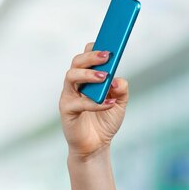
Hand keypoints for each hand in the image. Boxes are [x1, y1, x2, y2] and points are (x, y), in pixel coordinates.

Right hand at [59, 42, 129, 158]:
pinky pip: (79, 102)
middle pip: (77, 62)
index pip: (86, 58)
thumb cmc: (104, 121)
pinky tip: (109, 102)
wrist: (96, 146)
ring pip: (71, 77)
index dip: (94, 48)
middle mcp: (76, 84)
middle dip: (91, 57)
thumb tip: (119, 80)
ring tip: (105, 77)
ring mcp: (69, 96)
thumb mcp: (119, 104)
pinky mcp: (67, 110)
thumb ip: (121, 90)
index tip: (108, 43)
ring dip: (89, 75)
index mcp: (87, 79)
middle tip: (107, 56)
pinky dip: (96, 102)